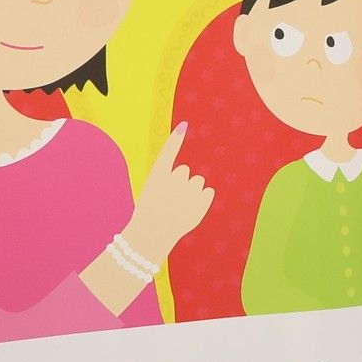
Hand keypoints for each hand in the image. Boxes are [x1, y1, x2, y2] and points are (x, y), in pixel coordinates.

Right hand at [123, 122, 215, 262]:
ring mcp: (188, 191)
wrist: (153, 235)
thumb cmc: (152, 213)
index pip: (168, 153)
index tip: (184, 126)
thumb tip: (184, 171)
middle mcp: (173, 180)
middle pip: (185, 171)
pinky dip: (203, 199)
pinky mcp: (202, 201)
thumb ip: (169, 181)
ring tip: (180, 206)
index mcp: (157, 176)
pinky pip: (208, 192)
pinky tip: (192, 209)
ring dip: (192, 191)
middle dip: (181, 182)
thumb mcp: (154, 193)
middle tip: (171, 200)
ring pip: (197, 182)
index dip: (176, 140)